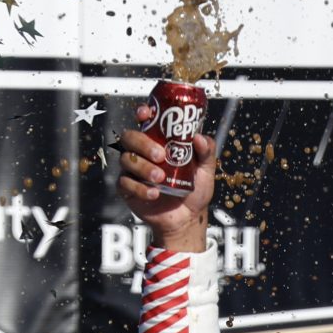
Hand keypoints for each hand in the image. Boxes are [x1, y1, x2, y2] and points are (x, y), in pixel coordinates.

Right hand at [114, 107, 215, 254]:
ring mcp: (133, 170)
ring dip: (143, 167)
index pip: (144, 121)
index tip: (146, 114)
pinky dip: (140, 188)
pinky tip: (154, 193)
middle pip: (130, 137)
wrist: (188, 218)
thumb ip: (207, 151)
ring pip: (126, 159)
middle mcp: (142, 152)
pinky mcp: (128, 189)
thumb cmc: (194, 190)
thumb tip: (198, 137)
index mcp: (159, 141)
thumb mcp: (206, 169)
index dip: (142, 113)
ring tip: (160, 178)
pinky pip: (125, 183)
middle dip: (143, 143)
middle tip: (160, 155)